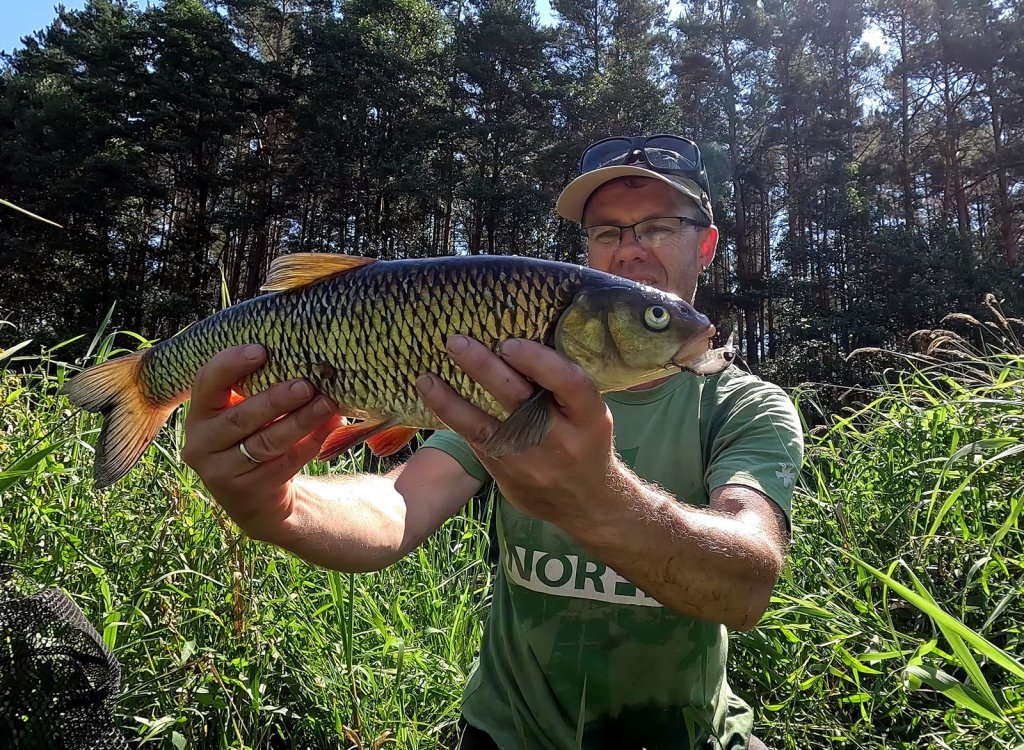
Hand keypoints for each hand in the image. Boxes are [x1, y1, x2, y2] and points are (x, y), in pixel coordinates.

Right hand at [181, 344, 342, 540]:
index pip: (206, 382)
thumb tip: (308, 364)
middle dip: (276, 399)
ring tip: (327, 404)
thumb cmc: (253, 439)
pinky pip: (284, 464)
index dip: (231, 364)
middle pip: (240, 417)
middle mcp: (201, 443)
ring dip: (300, 421)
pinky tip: (330, 426)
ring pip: (265, 443)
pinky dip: (310, 443)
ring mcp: (220, 472)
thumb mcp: (249, 415)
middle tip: (306, 385)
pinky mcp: (246, 493)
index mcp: (200, 413)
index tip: (261, 351)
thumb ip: (262, 390)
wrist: (257, 498)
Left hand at [415, 336, 619, 525]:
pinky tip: (432, 394)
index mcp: (590, 417)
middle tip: (456, 342)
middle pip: (520, 399)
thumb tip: (514, 341)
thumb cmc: (584, 441)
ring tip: (426, 376)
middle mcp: (561, 440)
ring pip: (487, 426)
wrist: (586, 503)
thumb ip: (560, 386)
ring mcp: (530, 460)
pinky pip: (474, 440)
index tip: (509, 342)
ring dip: (452, 399)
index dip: (538, 361)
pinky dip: (451, 415)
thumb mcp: (588, 414)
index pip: (568, 384)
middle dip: (485, 368)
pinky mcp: (506, 472)